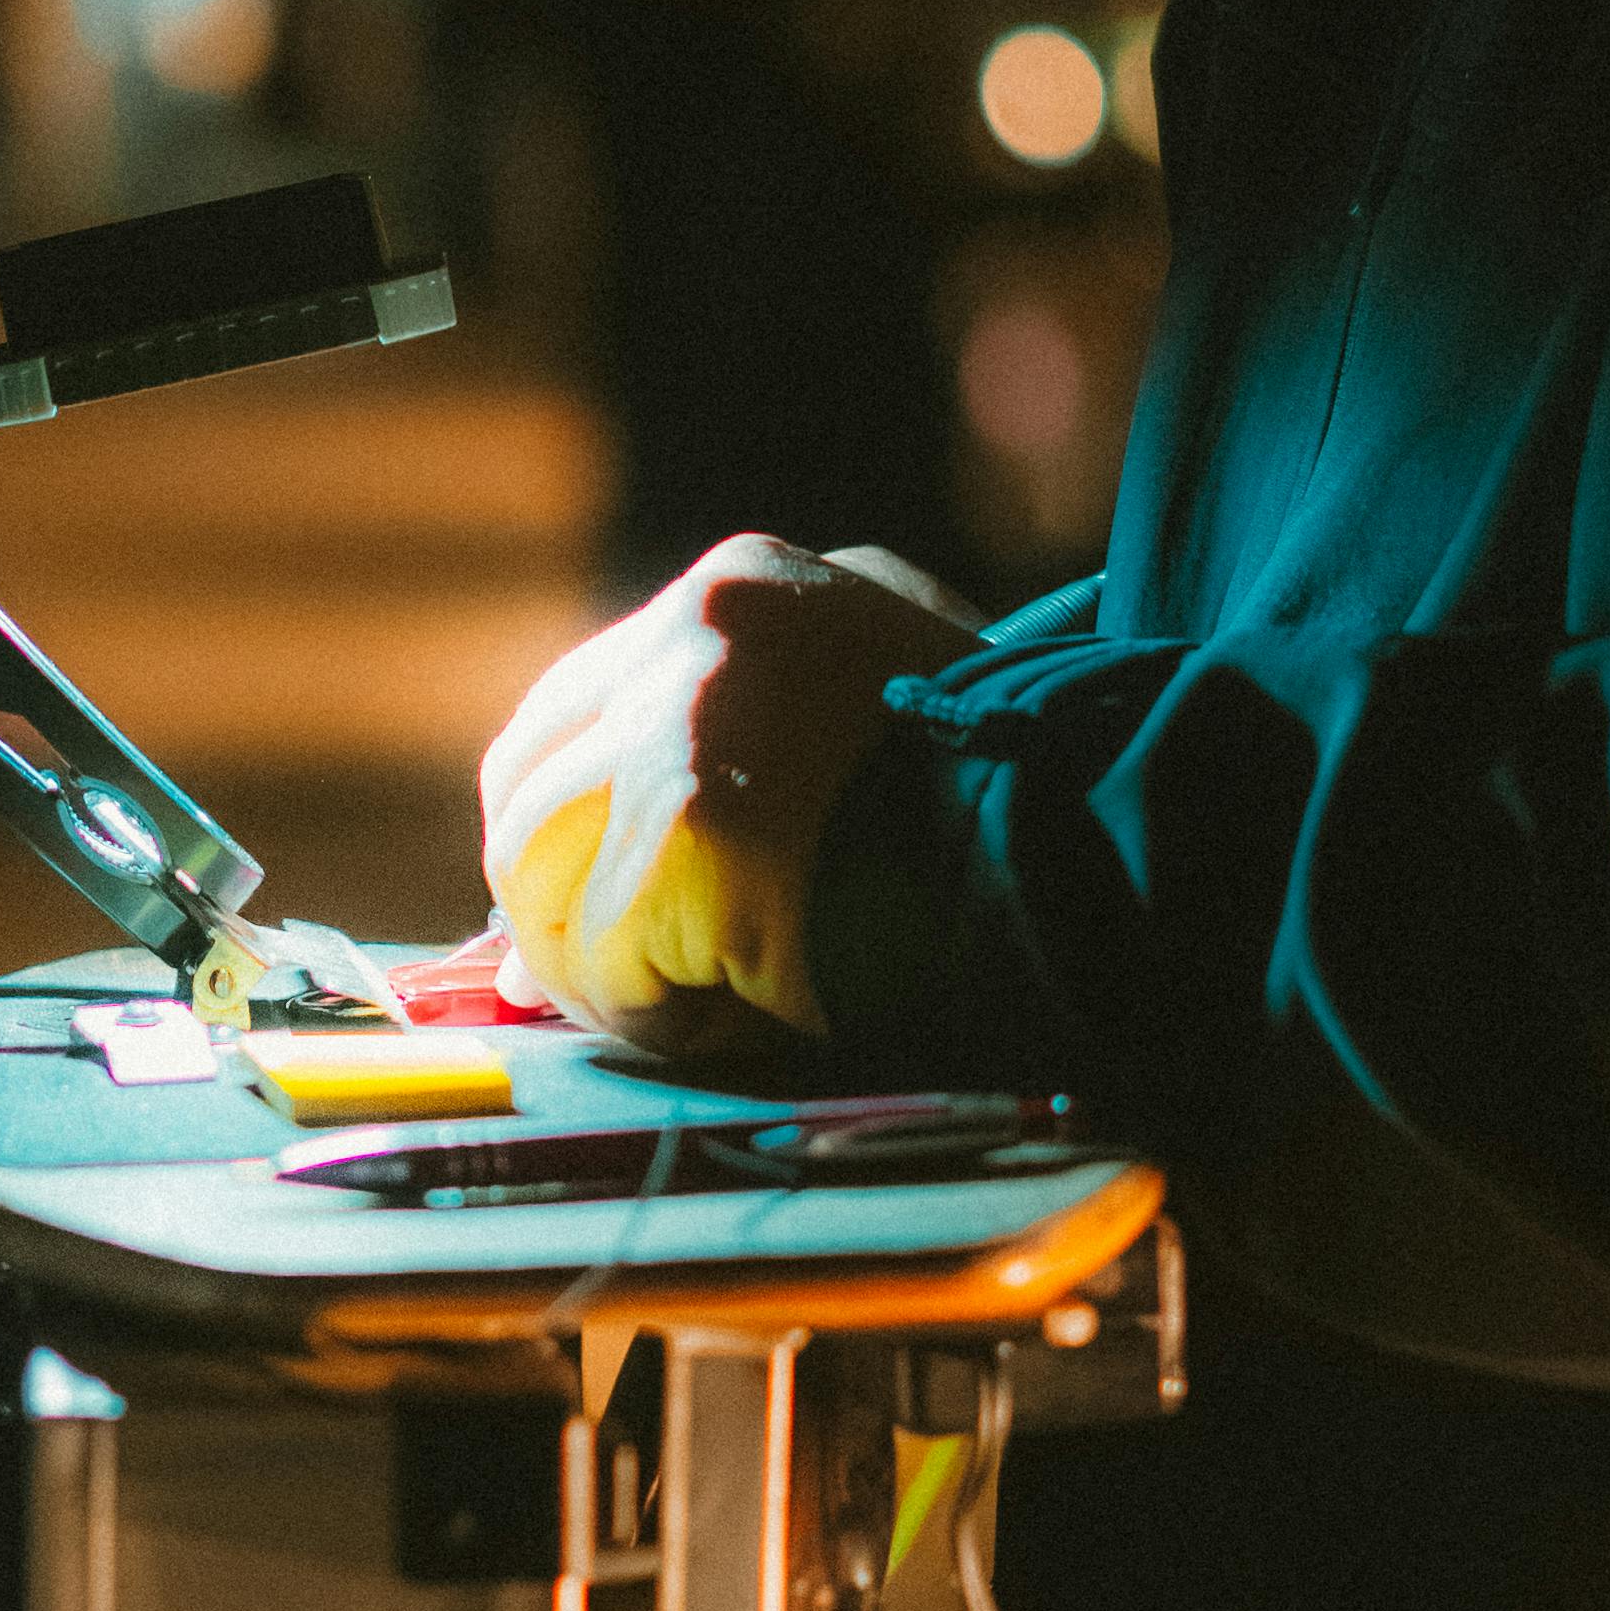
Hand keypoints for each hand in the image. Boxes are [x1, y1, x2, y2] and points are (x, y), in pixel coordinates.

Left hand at [477, 534, 973, 1058]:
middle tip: (607, 977)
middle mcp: (698, 631)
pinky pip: (604, 951)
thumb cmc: (1003, 801)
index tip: (583, 905)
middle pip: (524, 785)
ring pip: (537, 867)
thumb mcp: (888, 703)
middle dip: (550, 899)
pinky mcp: (692, 826)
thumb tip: (595, 882)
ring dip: (597, 965)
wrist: (1084, 840)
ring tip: (685, 1008)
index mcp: (745, 588)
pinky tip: (726, 1022)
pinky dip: (649, 1011)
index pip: (571, 710)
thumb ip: (756, 757)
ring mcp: (683, 721)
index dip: (564, 826)